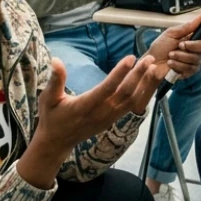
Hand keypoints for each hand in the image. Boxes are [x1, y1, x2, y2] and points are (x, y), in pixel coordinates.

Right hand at [36, 55, 160, 154]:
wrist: (58, 142)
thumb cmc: (52, 117)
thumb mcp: (48, 98)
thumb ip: (55, 80)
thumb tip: (56, 60)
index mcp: (84, 106)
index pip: (106, 88)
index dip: (119, 73)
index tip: (130, 58)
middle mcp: (100, 113)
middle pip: (124, 93)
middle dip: (138, 75)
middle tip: (149, 58)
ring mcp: (108, 118)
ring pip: (131, 100)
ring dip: (144, 83)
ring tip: (153, 67)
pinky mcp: (113, 119)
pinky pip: (131, 106)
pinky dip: (142, 93)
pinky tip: (148, 80)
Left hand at [145, 13, 200, 80]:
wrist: (151, 63)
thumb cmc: (160, 47)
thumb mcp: (171, 33)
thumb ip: (187, 26)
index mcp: (193, 37)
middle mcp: (197, 48)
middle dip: (192, 45)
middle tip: (179, 45)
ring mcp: (194, 60)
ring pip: (197, 58)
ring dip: (181, 56)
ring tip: (170, 55)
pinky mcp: (190, 71)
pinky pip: (190, 68)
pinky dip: (178, 65)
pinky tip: (171, 63)